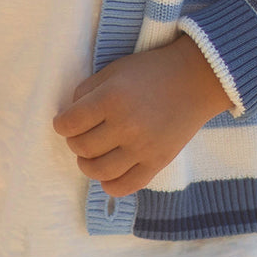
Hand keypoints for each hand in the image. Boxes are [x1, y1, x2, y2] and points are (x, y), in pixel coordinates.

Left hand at [52, 35, 230, 196]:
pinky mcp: (158, 163)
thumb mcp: (115, 70)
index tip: (64, 123)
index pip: (69, 124)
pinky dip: (109, 184)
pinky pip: (124, 186)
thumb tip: (69, 116)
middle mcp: (125, 125)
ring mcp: (142, 147)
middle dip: (74, 142)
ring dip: (87, 165)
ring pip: (98, 171)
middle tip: (81, 135)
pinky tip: (108, 172)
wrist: (196, 79)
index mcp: (111, 98)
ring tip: (91, 155)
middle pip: (82, 148)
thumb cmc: (152, 71)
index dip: (61, 124)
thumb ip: (87, 91)